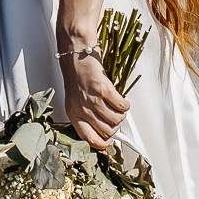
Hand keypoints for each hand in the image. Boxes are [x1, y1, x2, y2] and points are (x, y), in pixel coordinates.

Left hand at [57, 35, 128, 151]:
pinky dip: (125, 105)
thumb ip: (87, 115)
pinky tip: (121, 100)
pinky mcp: (104, 90)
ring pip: (116, 120)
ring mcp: (93, 100)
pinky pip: (121, 106)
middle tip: (116, 118)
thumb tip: (104, 129)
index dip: (102, 144)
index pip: (89, 139)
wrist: (77, 55)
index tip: (109, 142)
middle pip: (107, 131)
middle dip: (115, 127)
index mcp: (74, 115)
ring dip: (121, 115)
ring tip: (118, 108)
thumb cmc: (77, 76)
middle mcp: (82, 110)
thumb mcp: (76, 100)